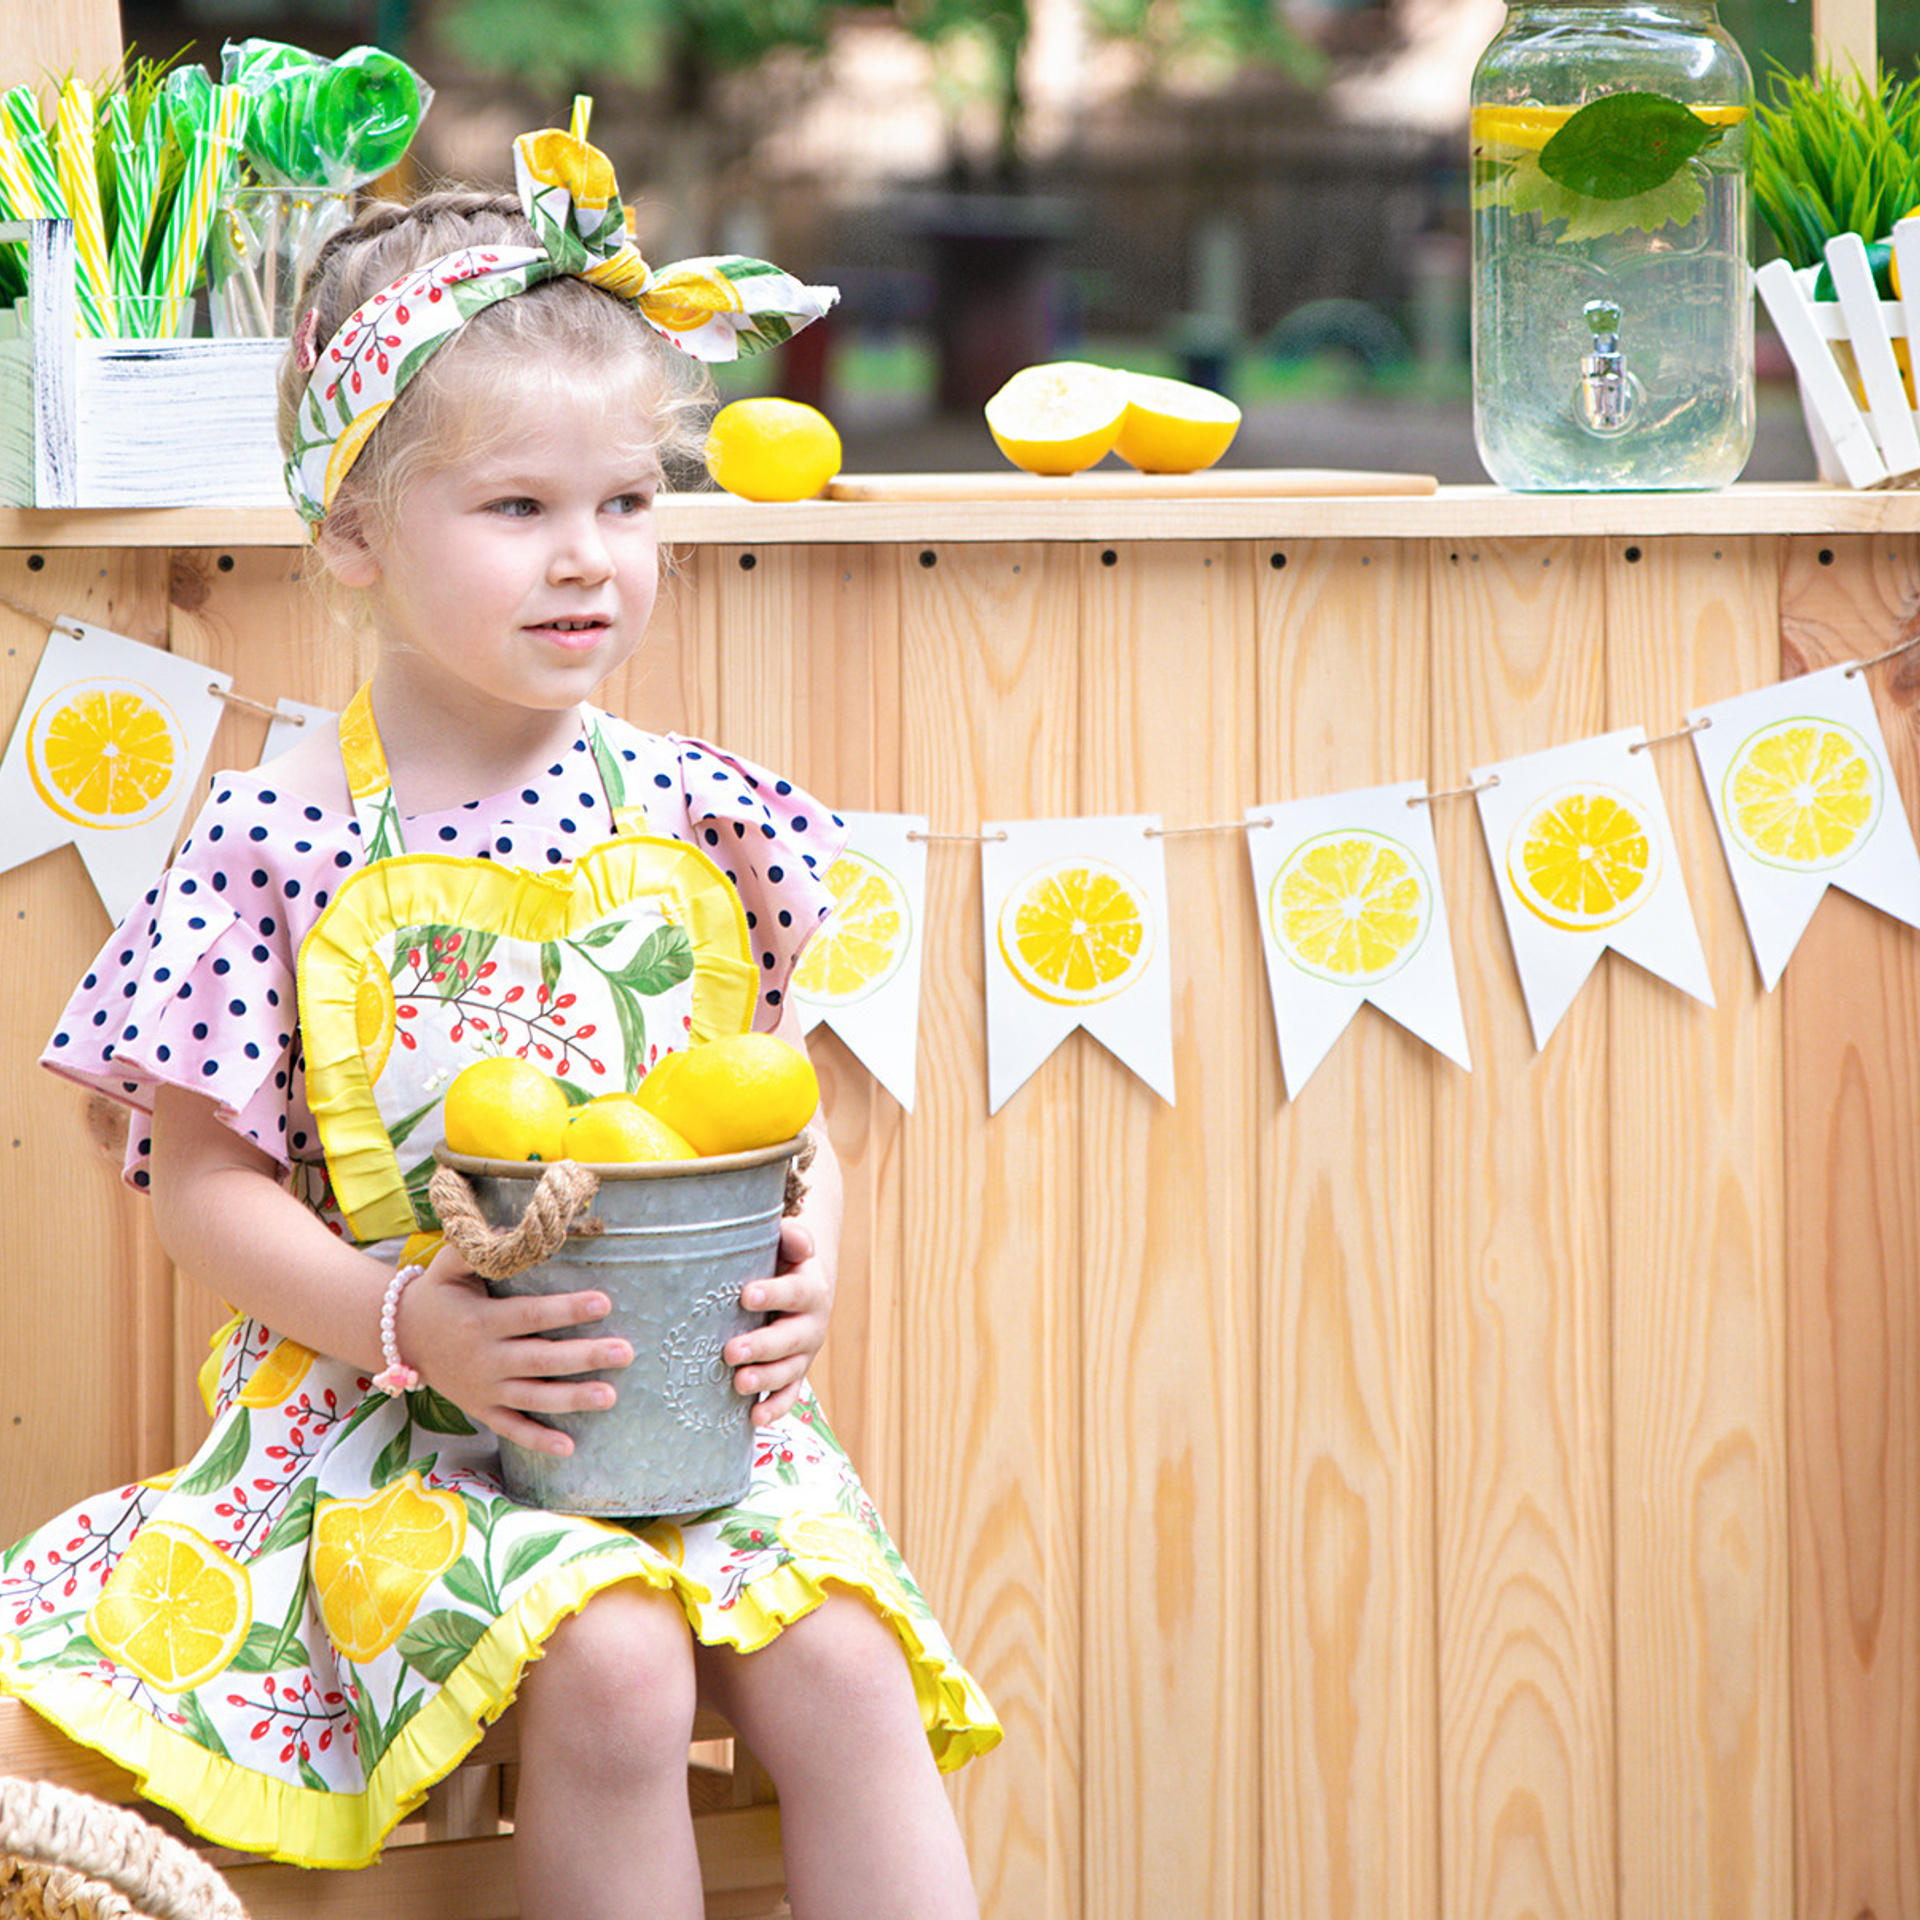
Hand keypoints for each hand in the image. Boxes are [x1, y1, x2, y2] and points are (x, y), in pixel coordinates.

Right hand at [397, 1248, 632, 1457]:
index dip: (566, 1309)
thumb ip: (477, 1249)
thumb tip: (513, 1230)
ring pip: (534, 1397)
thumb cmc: (437, 1294)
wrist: (400, 1338)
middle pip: (541, 1360)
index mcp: (481, 1320)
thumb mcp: (448, 1265)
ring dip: (573, 1399)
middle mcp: (484, 1359)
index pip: (530, 1315)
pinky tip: (570, 1447)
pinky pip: (512, 1429)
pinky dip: (538, 1440)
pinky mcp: (482, 1410)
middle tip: (625, 1351)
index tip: (604, 1302)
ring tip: (610, 1396)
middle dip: (585, 1356)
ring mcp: (484, 1389)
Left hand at [726, 1217, 831, 1425]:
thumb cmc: (782, 1265)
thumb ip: (791, 1239)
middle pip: (791, 1338)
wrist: (800, 1290)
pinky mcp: (794, 1375)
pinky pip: (788, 1395)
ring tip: (738, 1383)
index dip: (774, 1293)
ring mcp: (803, 1354)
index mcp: (810, 1289)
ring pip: (789, 1371)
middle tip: (731, 1350)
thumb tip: (791, 1232)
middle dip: (762, 1346)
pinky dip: (774, 1408)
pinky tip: (753, 1418)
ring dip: (764, 1379)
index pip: (795, 1291)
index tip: (746, 1294)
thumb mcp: (787, 1248)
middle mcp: (811, 1324)